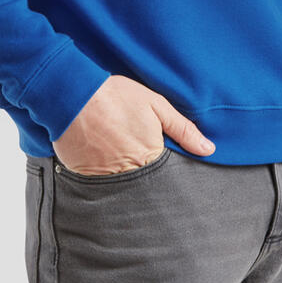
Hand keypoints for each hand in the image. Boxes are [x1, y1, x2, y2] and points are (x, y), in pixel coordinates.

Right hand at [53, 74, 215, 174]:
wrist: (73, 95)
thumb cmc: (116, 96)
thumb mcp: (155, 105)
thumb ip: (183, 129)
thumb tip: (208, 149)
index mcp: (150, 156)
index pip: (166, 176)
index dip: (165, 169)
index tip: (163, 163)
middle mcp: (128, 172)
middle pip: (144, 184)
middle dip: (145, 177)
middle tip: (136, 158)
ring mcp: (105, 177)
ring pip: (121, 187)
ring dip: (123, 177)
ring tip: (116, 157)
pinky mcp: (84, 177)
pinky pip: (98, 185)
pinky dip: (101, 175)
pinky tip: (99, 158)